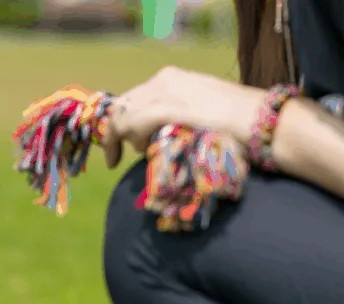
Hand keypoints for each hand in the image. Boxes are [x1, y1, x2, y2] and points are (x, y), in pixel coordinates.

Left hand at [103, 66, 258, 167]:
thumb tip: (150, 135)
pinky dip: (128, 141)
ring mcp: (163, 92)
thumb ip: (171, 119)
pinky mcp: (164, 108)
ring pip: (123, 116)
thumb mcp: (196, 113)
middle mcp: (163, 80)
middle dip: (115, 131)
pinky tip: (138, 152)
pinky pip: (130, 125)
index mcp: (171, 78)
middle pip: (122, 105)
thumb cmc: (235, 125)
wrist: (258, 121)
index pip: (132, 97)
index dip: (121, 120)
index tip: (116, 143)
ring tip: (142, 153)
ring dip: (124, 139)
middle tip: (113, 157)